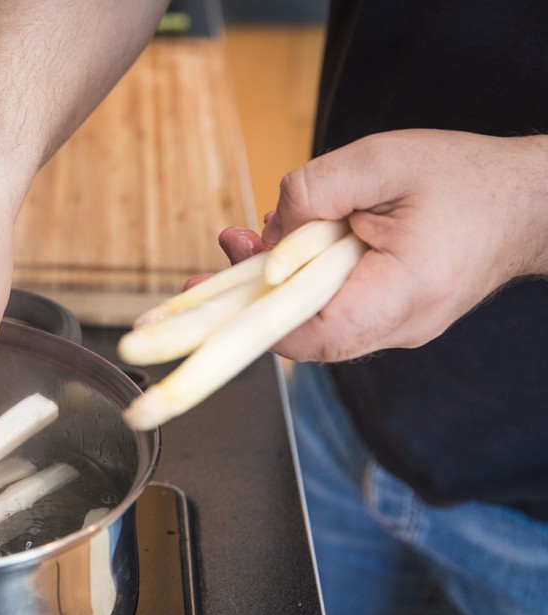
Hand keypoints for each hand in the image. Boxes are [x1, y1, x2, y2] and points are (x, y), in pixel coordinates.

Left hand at [222, 130, 547, 360]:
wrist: (526, 202)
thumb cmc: (463, 178)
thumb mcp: (381, 160)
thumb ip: (315, 191)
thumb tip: (267, 233)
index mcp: (405, 292)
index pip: (319, 335)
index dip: (263, 318)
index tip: (227, 288)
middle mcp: (400, 326)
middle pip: (305, 335)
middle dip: (253, 299)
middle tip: (215, 260)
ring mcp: (395, 329)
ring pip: (314, 323)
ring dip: (275, 285)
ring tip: (250, 239)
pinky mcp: (388, 319)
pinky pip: (332, 310)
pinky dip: (303, 282)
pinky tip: (290, 245)